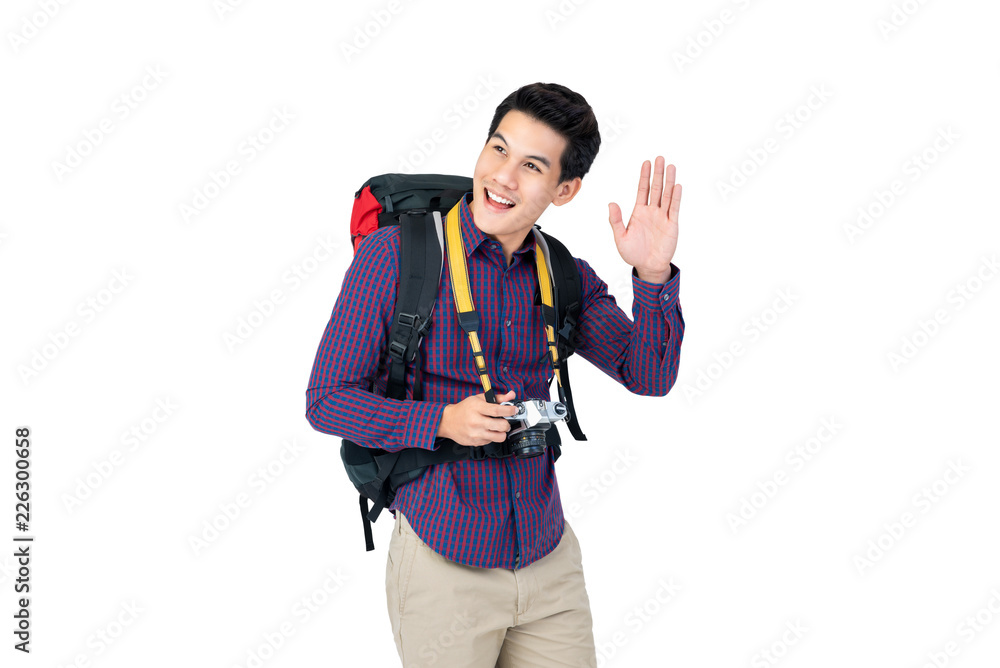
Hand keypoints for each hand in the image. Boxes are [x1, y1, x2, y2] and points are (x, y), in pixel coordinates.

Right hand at [436, 391, 518, 446]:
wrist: (448, 421)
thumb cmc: (464, 409)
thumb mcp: (479, 399)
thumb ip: (497, 398)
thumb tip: (511, 395)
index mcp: (477, 408)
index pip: (497, 410)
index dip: (509, 410)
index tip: (515, 410)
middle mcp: (476, 421)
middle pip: (501, 425)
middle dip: (507, 423)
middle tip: (505, 421)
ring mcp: (475, 433)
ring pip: (499, 437)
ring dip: (502, 432)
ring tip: (498, 428)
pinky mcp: (475, 442)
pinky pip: (491, 441)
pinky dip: (492, 436)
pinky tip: (487, 431)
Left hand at [608, 156, 680, 282]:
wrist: (647, 267)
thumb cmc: (633, 253)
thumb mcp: (620, 237)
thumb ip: (616, 220)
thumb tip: (611, 203)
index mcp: (639, 212)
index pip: (643, 189)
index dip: (644, 176)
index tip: (646, 162)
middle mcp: (652, 211)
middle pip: (656, 188)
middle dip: (657, 173)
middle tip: (659, 158)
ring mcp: (663, 217)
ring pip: (667, 195)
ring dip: (668, 181)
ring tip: (670, 166)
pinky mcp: (672, 225)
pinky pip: (674, 208)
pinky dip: (676, 197)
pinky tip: (677, 186)